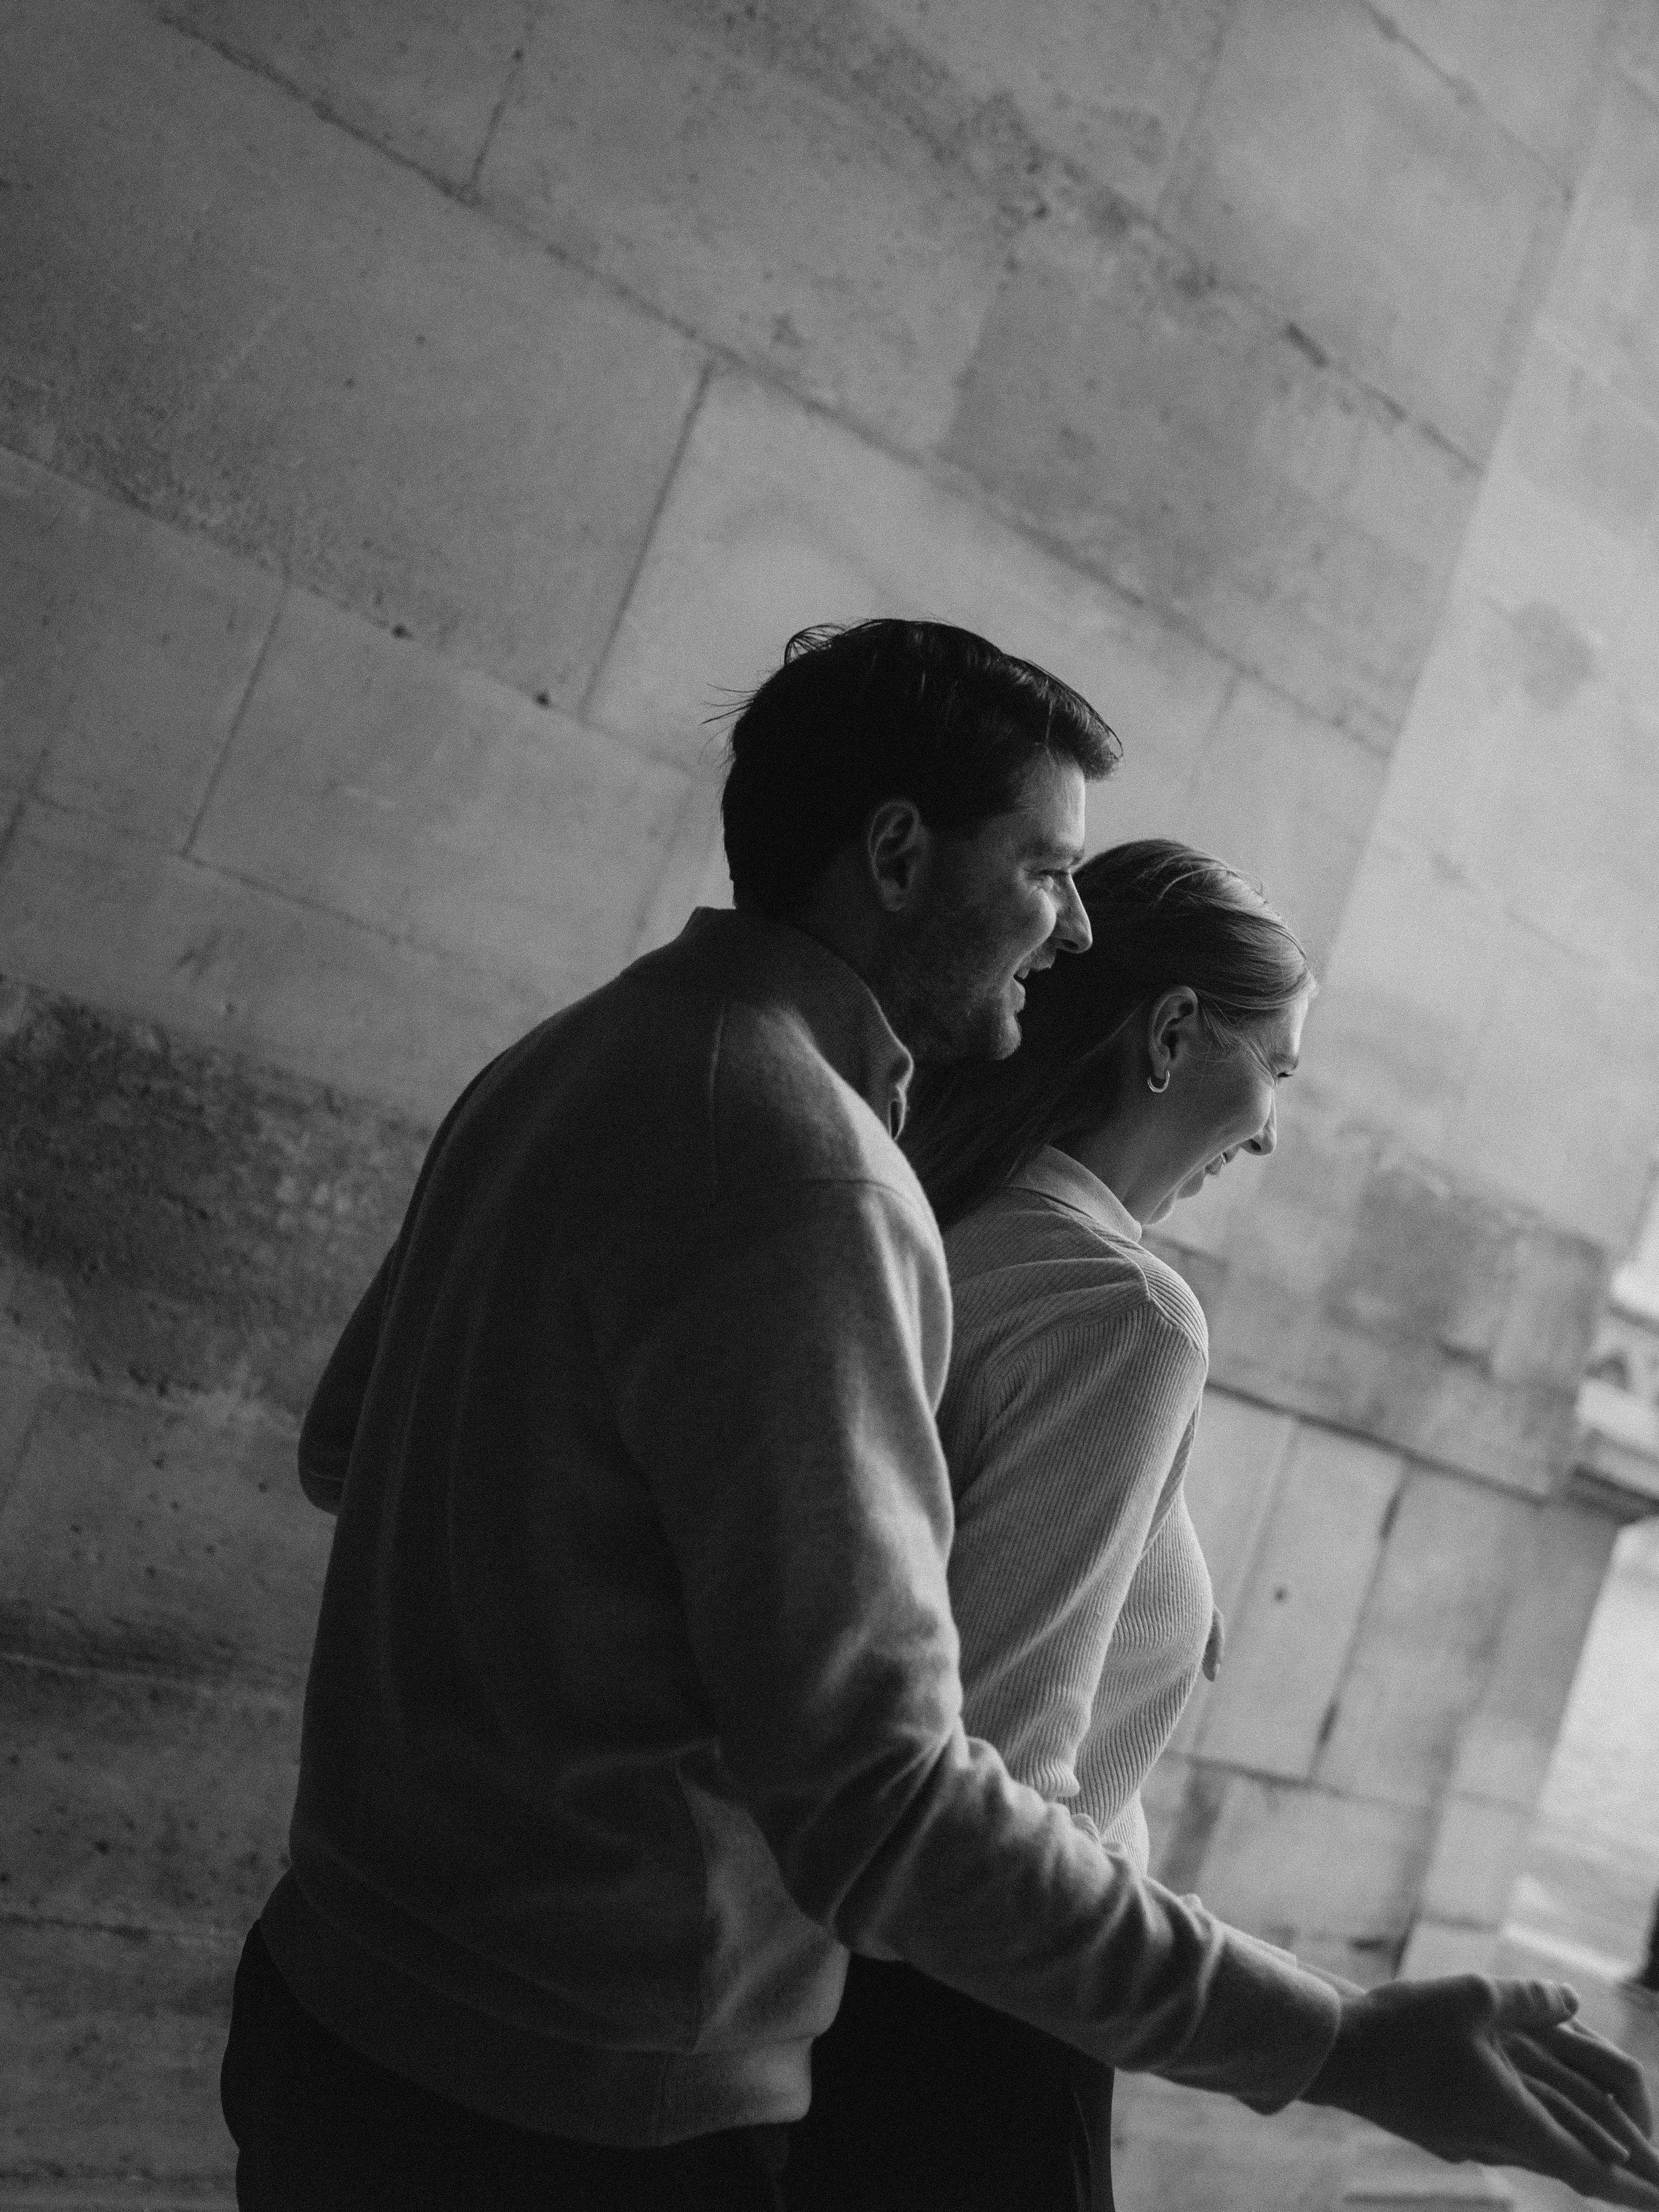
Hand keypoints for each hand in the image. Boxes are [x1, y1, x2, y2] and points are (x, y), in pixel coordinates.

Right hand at [1303, 1976, 1658, 2205]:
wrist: (1336, 2056)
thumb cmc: (1404, 2026)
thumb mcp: (1474, 1996)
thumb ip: (1531, 2000)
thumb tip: (1573, 2002)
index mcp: (1512, 2115)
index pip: (1590, 2162)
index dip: (1633, 2183)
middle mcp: (1496, 2140)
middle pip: (1572, 2164)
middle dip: (1620, 2175)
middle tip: (1657, 2184)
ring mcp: (1468, 2142)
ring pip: (1539, 2153)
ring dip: (1581, 2158)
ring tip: (1616, 2165)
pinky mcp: (1446, 2134)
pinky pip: (1508, 2142)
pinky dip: (1541, 2143)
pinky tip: (1542, 2135)